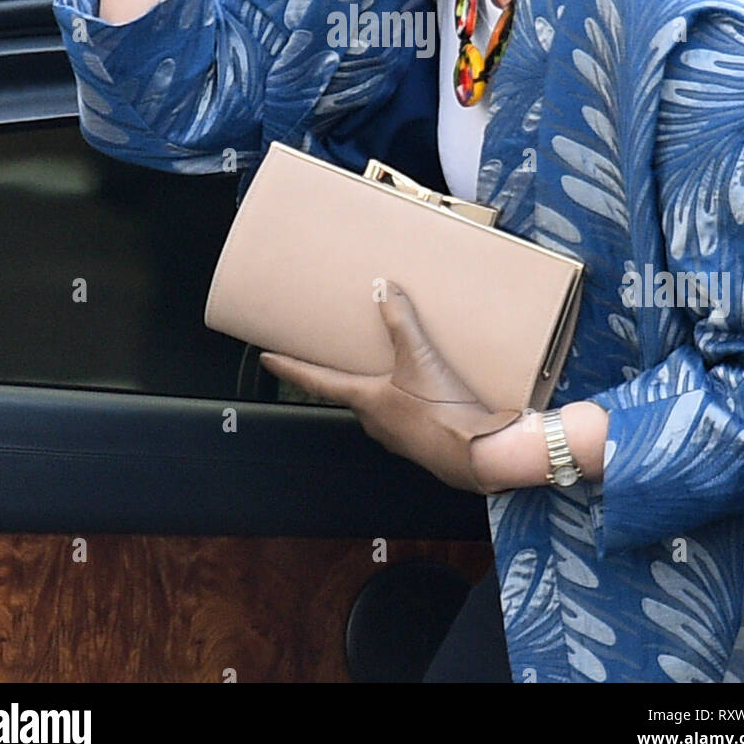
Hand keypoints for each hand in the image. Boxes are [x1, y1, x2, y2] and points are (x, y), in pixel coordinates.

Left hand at [260, 284, 522, 492]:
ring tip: (391, 366)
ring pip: (376, 405)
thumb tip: (384, 288)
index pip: (316, 381)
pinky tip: (425, 388)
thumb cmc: (441, 414)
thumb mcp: (420, 359)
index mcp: (364, 401)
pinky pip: (403, 414)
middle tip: (338, 356)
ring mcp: (396, 435)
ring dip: (377, 387)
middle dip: (342, 376)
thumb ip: (401, 322)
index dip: (290, 367)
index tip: (267, 358)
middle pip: (347, 394)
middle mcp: (374, 421)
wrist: (477, 455)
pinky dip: (406, 399)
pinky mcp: (420, 440)